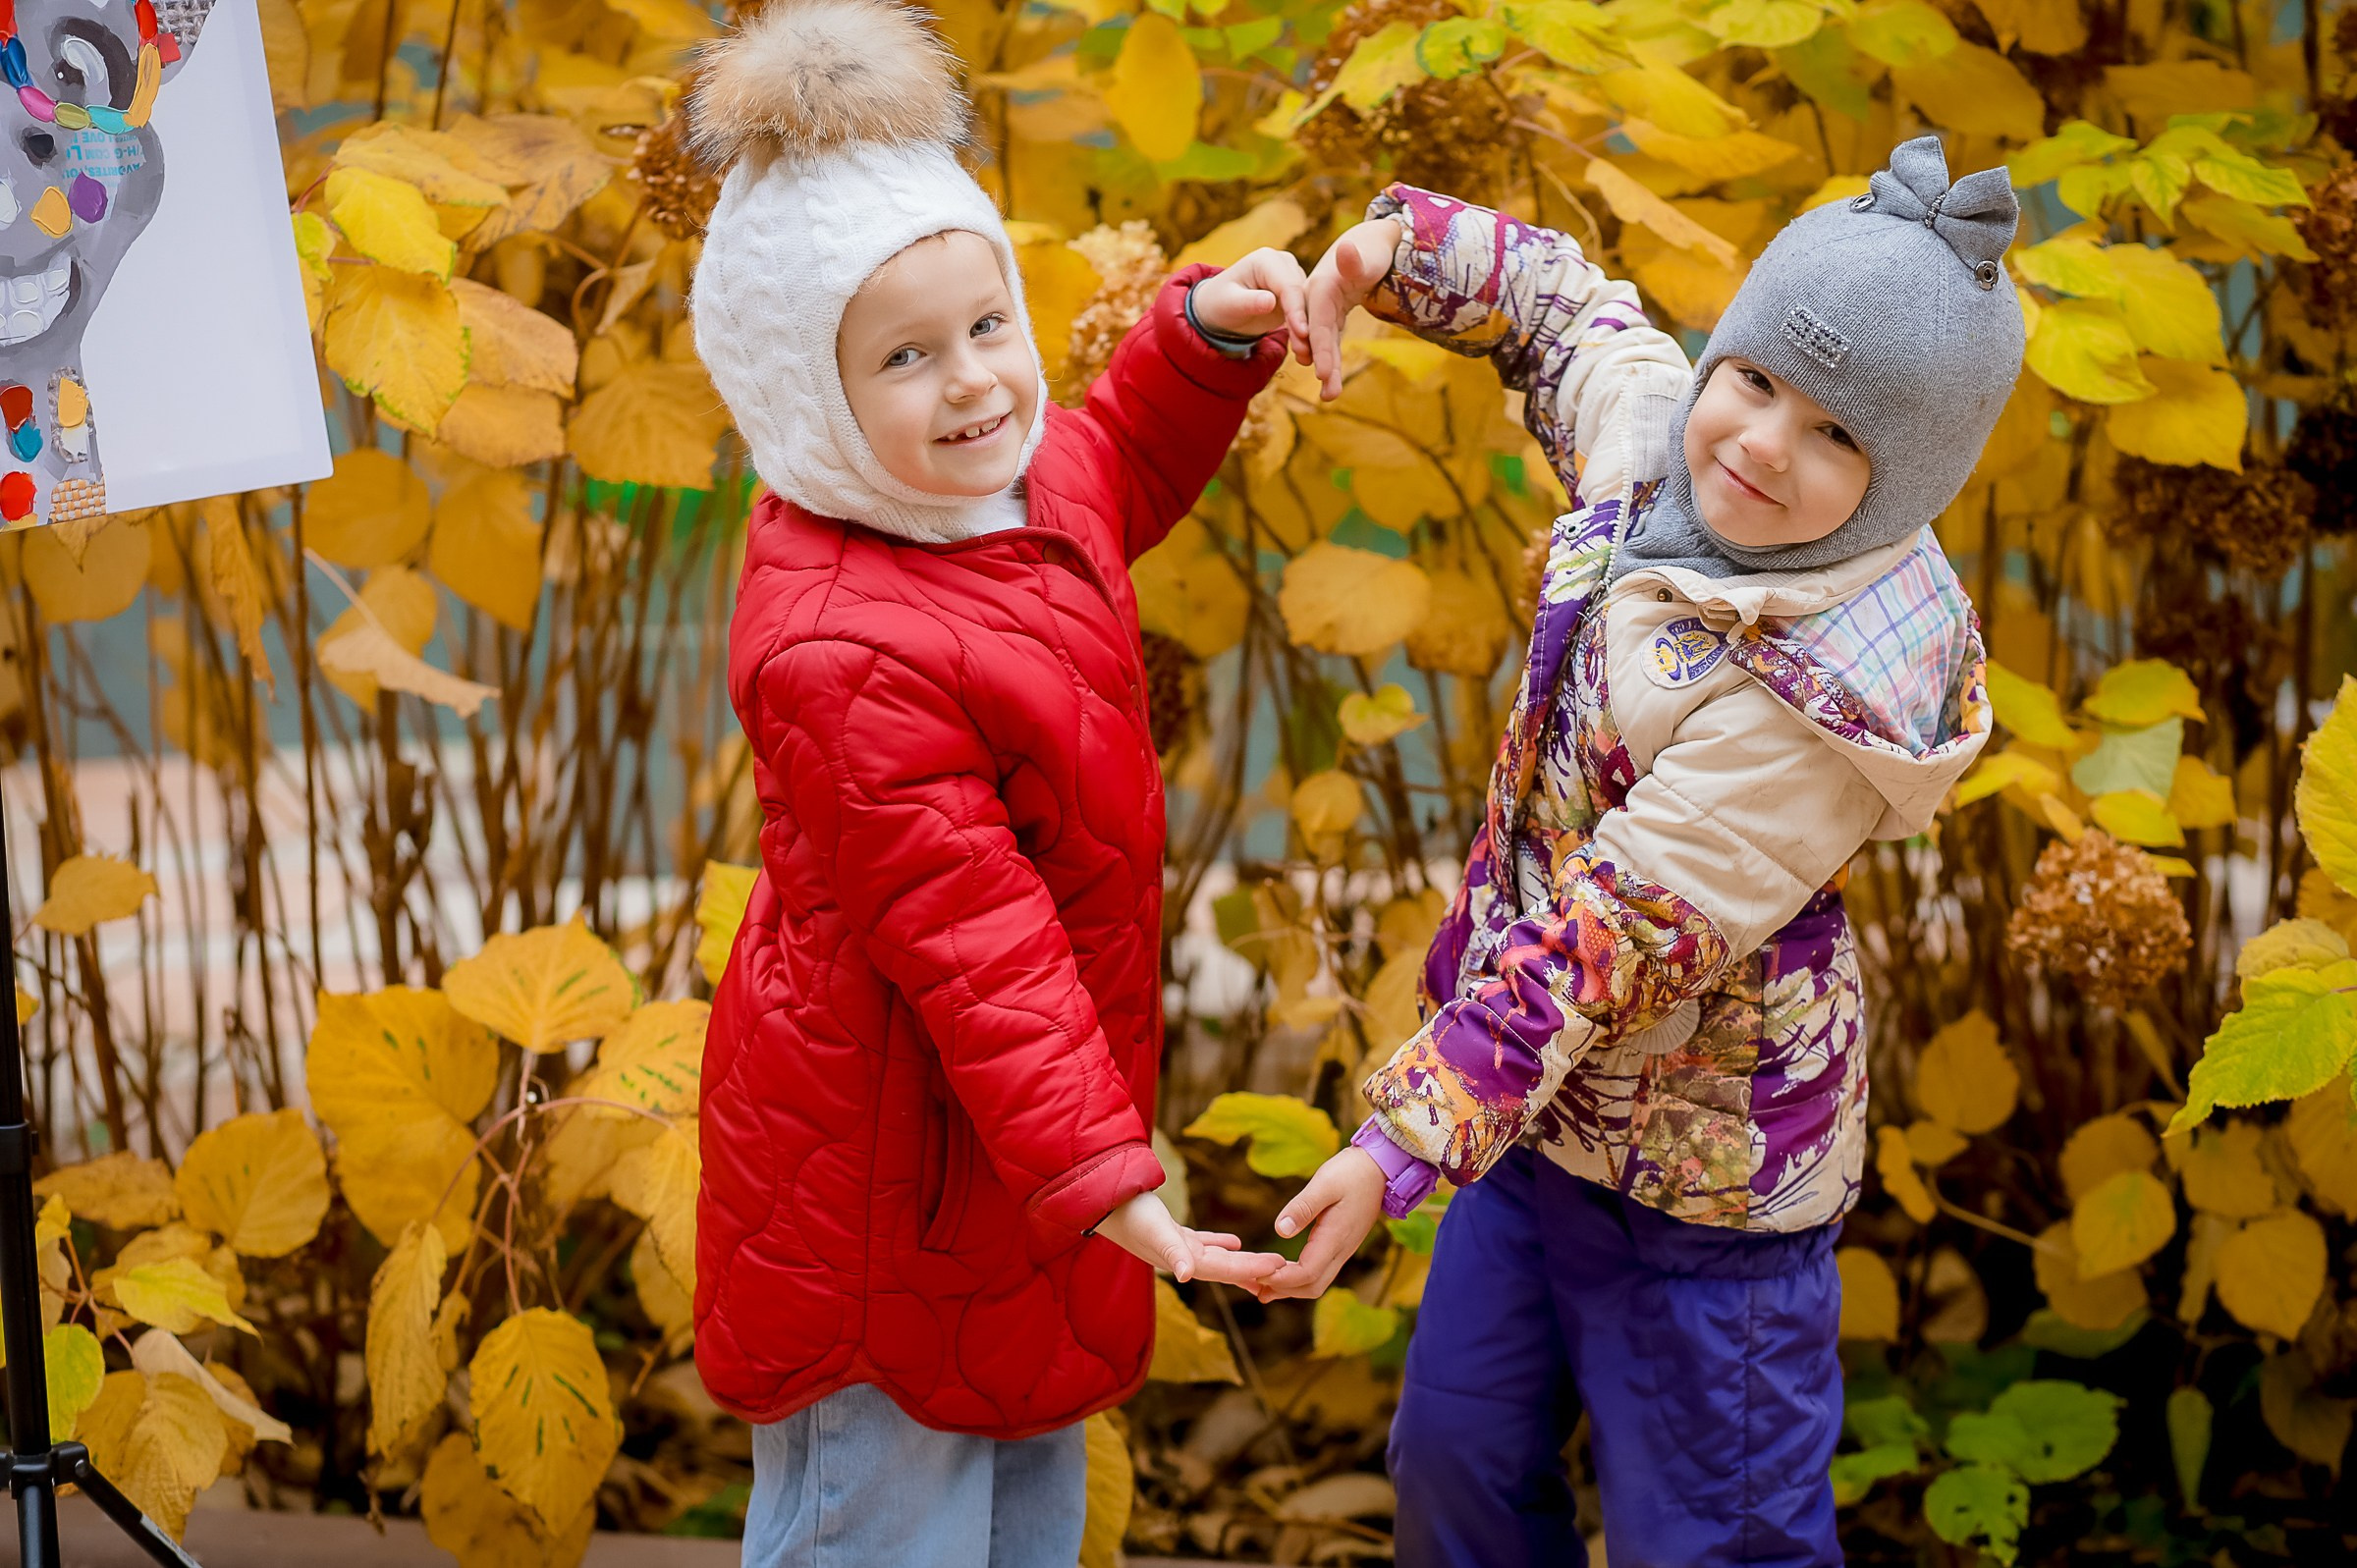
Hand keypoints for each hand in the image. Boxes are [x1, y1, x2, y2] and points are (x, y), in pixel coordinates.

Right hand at [1095, 1191, 1287, 1286]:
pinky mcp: (1172, 1233)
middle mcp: (1182, 1258)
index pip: (1225, 1268)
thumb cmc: (1128, 1212)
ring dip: (1242, 1264)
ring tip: (1267, 1270)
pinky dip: (1221, 1244)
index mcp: (1182, 1260)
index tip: (1281, 1267)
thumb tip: (1186, 1276)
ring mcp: (1177, 1247)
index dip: (1253, 1268)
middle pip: (1226, 1268)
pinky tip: (1235, 1242)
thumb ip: (1171, 1252)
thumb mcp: (1153, 1229)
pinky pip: (1204, 1243)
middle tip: (1285, 1272)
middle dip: (1254, 1271)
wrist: (1100, 1199)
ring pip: (1218, 1259)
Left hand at [1189, 246, 1309, 347]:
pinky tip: (1305, 348)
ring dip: (1308, 328)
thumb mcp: (1229, 304)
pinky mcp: (1296, 293)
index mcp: (1266, 259)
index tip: (1302, 332)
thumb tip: (1270, 301)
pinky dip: (1305, 329)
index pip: (1288, 285)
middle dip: (1305, 322)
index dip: (1296, 309)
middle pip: (1302, 294)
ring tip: (1306, 353)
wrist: (1220, 307)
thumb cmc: (1220, 303)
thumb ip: (1249, 301)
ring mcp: (1293, 276)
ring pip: (1309, 304)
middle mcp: (1284, 263)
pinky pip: (1306, 312)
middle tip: (1307, 350)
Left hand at [1250, 1146, 1386, 1301]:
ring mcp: (1343, 1250)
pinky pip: (1320, 1271)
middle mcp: (1341, 1250)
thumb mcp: (1324, 1183)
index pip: (1307, 1273)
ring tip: (1262, 1283)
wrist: (1379, 1168)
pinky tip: (1282, 1269)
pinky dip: (1299, 1277)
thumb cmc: (1351, 1172)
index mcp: (1335, 1238)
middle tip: (1254, 1284)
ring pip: (1317, 1282)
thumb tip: (1280, 1231)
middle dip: (1284, 1290)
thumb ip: (1302, 1207)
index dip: (1281, 1279)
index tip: (1258, 1274)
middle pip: (1312, 1286)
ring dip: (1290, 1287)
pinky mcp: (1341, 1245)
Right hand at [1304, 217, 1404, 400]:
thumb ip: (1354, 259)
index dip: (1320, 349)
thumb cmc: (1373, 248)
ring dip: (1328, 369)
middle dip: (1323, 367)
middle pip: (1318, 338)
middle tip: (1329, 395)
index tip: (1322, 373)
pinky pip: (1331, 341)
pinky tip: (1333, 380)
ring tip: (1330, 396)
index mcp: (1320, 288)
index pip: (1319, 324)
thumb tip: (1345, 251)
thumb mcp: (1366, 254)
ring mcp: (1323, 309)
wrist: (1370, 242)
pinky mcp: (1333, 316)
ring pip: (1324, 343)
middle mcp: (1316, 300)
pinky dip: (1332, 359)